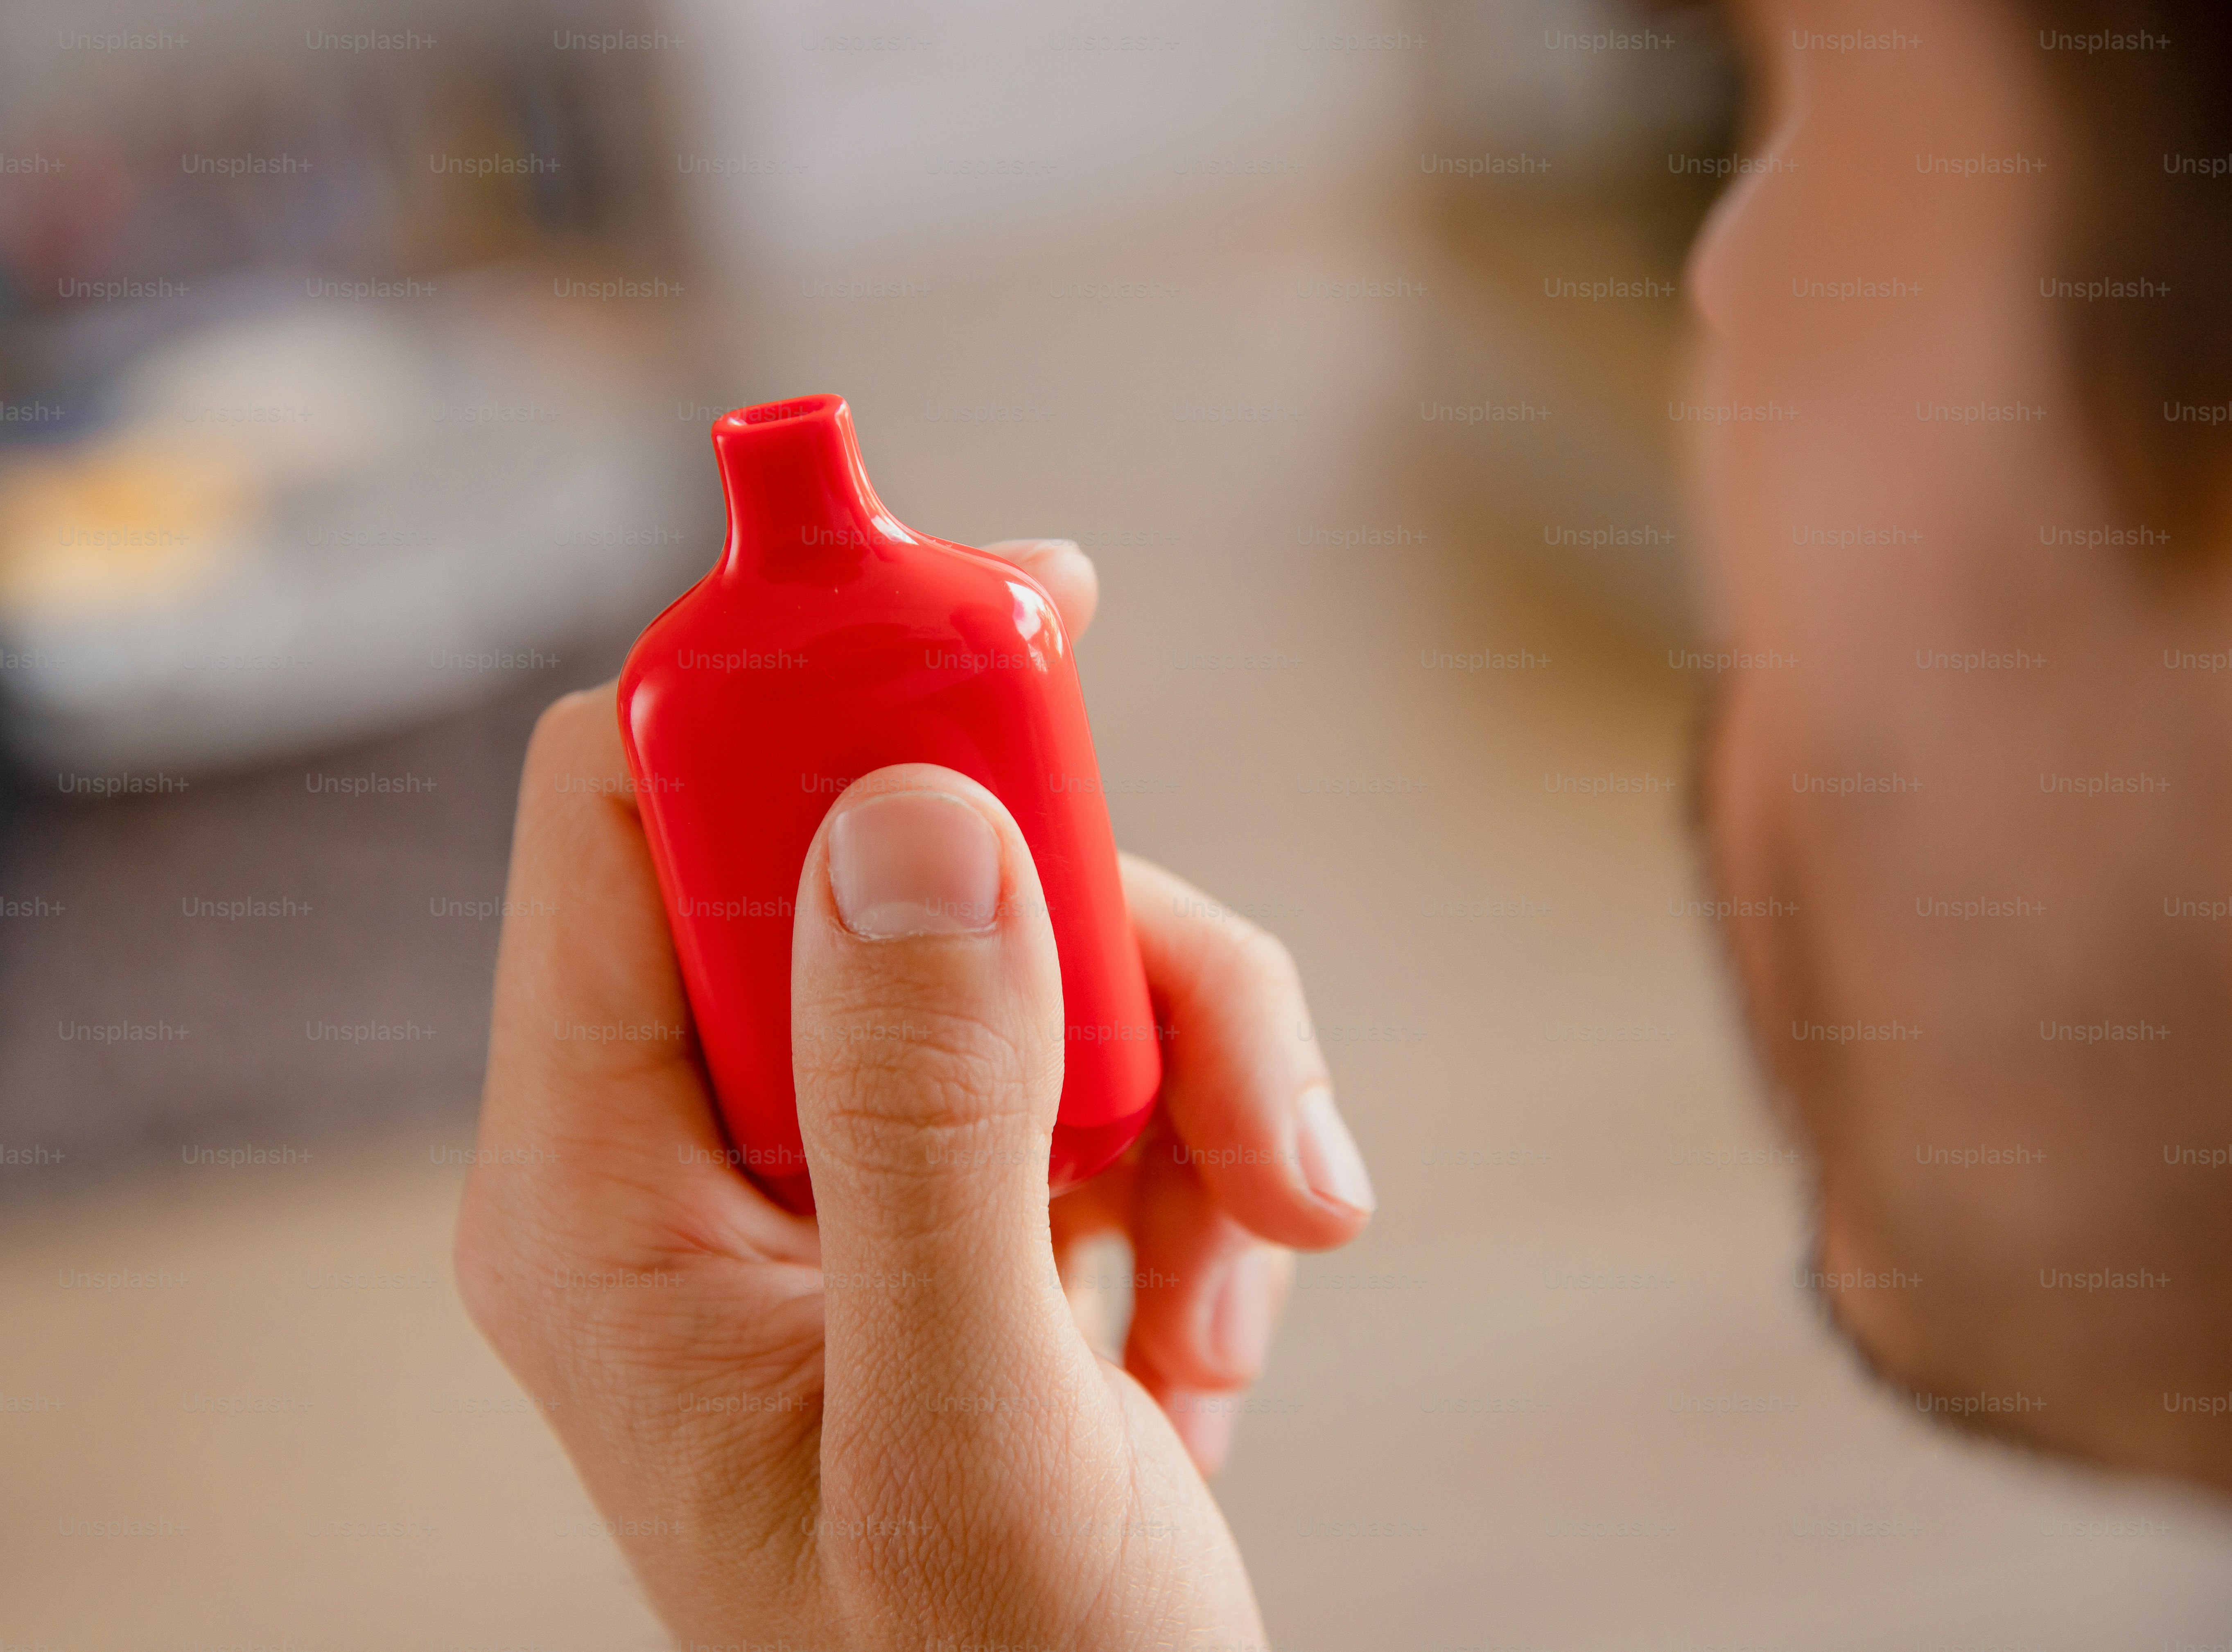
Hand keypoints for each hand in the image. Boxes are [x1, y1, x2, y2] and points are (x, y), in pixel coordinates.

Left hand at [454, 539, 1372, 1643]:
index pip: (638, 803)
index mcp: (598, 1187)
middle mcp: (690, 1150)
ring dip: (1187, 1072)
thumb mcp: (968, 1437)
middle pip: (877, 858)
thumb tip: (922, 822)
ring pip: (1021, 952)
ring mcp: (826, 1171)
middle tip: (1234, 1066)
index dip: (804, 678)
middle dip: (1096, 938)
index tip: (1021, 619)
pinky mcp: (945, 1200)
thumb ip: (931, 1125)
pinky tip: (1211, 1324)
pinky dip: (1192, 1158)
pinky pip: (1083, 1061)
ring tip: (1260, 1249)